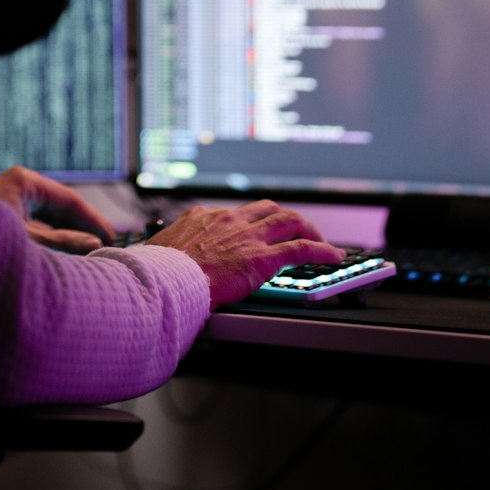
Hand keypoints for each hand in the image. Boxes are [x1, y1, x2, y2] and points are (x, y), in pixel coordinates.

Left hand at [0, 165, 116, 252]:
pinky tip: (62, 261)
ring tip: (89, 258)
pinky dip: (47, 245)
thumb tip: (95, 244)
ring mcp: (4, 206)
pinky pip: (31, 233)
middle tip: (106, 250)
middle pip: (58, 210)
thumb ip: (65, 243)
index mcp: (21, 182)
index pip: (68, 199)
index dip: (94, 221)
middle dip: (81, 231)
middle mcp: (13, 189)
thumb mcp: (29, 244)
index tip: (112, 239)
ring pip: (45, 223)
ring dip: (65, 240)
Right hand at [146, 200, 345, 306]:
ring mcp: (249, 238)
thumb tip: (162, 256)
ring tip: (319, 239)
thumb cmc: (157, 271)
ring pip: (289, 221)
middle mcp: (230, 221)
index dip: (251, 221)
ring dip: (308, 228)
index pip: (236, 213)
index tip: (255, 230)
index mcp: (204, 217)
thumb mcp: (162, 249)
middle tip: (295, 229)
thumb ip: (173, 248)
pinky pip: (301, 248)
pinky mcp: (263, 258)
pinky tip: (333, 255)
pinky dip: (321, 250)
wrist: (163, 280)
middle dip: (285, 218)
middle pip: (268, 209)